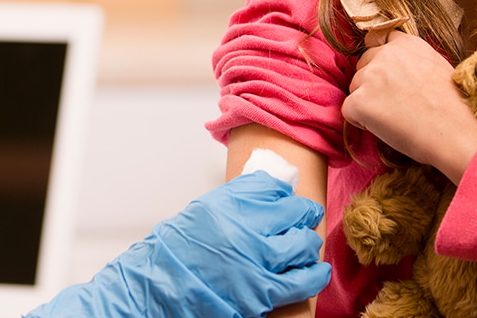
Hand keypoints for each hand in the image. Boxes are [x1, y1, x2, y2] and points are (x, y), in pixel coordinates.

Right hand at [26, 172, 330, 317]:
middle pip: (294, 211)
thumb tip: (274, 189)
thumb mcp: (203, 212)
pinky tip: (317, 270)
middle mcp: (243, 227)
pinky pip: (303, 279)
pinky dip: (315, 274)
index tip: (287, 198)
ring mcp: (256, 260)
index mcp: (226, 203)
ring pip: (303, 243)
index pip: (272, 186)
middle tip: (303, 217)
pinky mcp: (263, 291)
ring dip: (307, 243)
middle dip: (302, 214)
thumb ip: (237, 200)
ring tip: (304, 244)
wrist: (160, 287)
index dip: (283, 193)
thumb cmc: (176, 252)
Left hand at [343, 31, 476, 180]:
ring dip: (367, 102)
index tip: (393, 81)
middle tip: (395, 104)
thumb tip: (396, 69)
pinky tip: (386, 128)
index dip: (383, 64)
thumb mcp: (437, 68)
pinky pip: (349, 111)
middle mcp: (385, 54)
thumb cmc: (453, 107)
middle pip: (363, 65)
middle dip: (372, 83)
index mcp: (406, 43)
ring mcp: (370, 77)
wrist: (456, 132)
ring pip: (355, 88)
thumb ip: (411, 61)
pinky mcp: (359, 101)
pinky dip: (361, 122)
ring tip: (396, 118)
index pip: (379, 43)